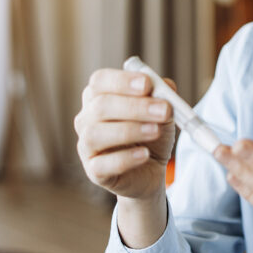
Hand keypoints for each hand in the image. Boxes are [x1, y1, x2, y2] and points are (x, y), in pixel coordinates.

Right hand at [74, 68, 175, 200]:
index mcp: (99, 96)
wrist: (152, 168)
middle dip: (135, 107)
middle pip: (100, 106)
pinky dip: (125, 158)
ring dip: (130, 131)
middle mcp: (86, 118)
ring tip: (155, 131)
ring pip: (96, 134)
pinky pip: (101, 165)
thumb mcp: (162, 111)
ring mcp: (86, 146)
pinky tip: (144, 154)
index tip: (147, 84)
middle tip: (164, 110)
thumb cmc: (151, 131)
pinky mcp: (93, 171)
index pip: (100, 81)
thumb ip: (163, 95)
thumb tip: (165, 86)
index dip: (122, 81)